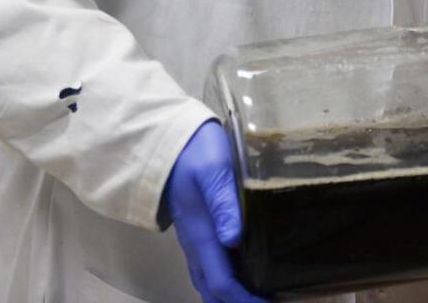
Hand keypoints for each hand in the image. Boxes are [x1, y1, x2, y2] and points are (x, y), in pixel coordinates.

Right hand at [163, 120, 266, 302]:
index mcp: (202, 234)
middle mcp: (196, 244)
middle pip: (213, 290)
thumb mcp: (214, 171)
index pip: (222, 282)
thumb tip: (234, 239)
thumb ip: (224, 203)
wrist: (168, 140)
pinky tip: (244, 275)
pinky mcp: (199, 230)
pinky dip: (224, 281)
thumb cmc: (195, 152)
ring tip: (259, 298)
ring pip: (209, 281)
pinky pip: (209, 267)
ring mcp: (195, 239)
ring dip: (230, 296)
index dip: (245, 300)